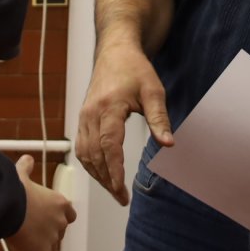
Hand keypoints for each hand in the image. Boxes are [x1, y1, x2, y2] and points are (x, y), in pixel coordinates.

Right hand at [4, 155, 76, 250]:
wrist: (10, 206)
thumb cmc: (16, 189)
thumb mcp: (21, 175)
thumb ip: (26, 168)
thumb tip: (27, 159)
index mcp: (60, 202)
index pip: (69, 213)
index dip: (61, 216)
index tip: (51, 218)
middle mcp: (61, 221)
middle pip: (60, 230)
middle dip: (48, 231)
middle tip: (32, 231)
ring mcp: (54, 238)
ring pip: (52, 247)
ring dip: (41, 247)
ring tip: (25, 245)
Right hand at [75, 40, 171, 205]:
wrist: (115, 52)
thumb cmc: (135, 70)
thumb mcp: (153, 91)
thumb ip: (159, 118)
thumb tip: (168, 145)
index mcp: (109, 107)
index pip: (109, 145)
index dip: (114, 170)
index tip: (121, 189)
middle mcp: (91, 114)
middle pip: (95, 155)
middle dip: (107, 179)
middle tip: (122, 198)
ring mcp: (84, 116)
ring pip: (85, 154)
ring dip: (98, 175)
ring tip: (114, 191)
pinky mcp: (82, 118)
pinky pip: (81, 147)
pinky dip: (90, 164)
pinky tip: (102, 174)